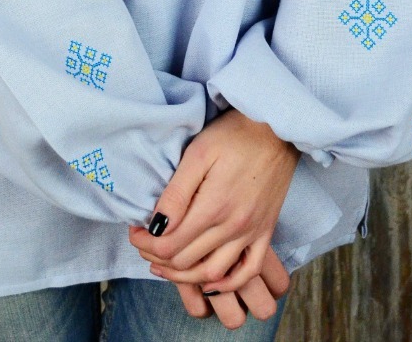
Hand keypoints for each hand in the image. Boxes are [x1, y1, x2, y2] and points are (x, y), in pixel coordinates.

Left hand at [128, 108, 299, 321]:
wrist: (277, 128)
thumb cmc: (234, 134)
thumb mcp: (199, 153)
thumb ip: (177, 193)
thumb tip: (156, 226)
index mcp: (213, 207)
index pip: (170, 245)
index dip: (146, 244)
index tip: (134, 232)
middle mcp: (233, 227)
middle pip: (186, 261)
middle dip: (158, 258)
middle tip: (144, 244)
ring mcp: (252, 233)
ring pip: (213, 274)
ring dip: (185, 276)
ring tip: (166, 265)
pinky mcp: (266, 231)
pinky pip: (248, 271)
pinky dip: (228, 283)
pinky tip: (209, 279)